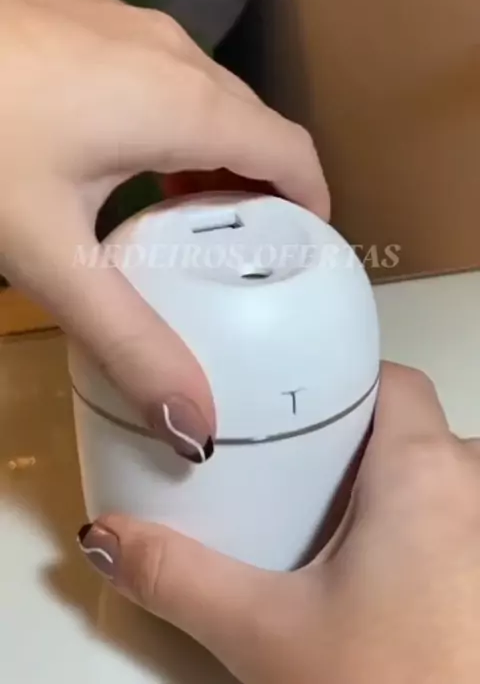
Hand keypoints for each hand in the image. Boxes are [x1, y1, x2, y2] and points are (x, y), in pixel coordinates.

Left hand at [0, 0, 328, 459]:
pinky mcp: (94, 19)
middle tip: (241, 260)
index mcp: (188, 105)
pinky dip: (176, 127)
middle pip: (255, 125)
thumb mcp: (49, 251)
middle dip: (264, 191)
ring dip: (217, 159)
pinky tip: (125, 163)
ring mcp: (133, 27)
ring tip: (189, 221)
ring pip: (210, 98)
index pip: (292, 152)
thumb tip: (195, 426)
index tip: (304, 258)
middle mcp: (178, 55)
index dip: (314, 205)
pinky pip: (167, 77)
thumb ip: (126, 339)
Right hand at [78, 364, 479, 682]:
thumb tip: (104, 536)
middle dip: (364, 447)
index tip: (297, 413)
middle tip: (305, 480)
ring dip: (401, 493)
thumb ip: (179, 576)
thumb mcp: (266, 633)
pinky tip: (388, 583)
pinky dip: (433, 532)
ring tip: (341, 531)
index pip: (397, 382)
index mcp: (425, 471)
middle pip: (418, 433)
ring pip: (449, 481)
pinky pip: (466, 525)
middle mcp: (477, 489)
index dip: (347, 386)